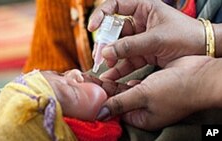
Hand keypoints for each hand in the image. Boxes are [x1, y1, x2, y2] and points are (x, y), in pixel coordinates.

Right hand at [88, 0, 204, 79]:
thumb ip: (131, 46)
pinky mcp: (143, 52)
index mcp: (143, 8)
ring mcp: (140, 38)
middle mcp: (139, 22)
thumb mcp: (157, 39)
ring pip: (119, 46)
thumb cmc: (186, 36)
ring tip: (104, 66)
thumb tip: (106, 52)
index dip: (101, 15)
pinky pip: (127, 58)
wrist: (204, 51)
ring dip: (110, 56)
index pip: (116, 6)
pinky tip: (111, 74)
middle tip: (99, 55)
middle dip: (105, 43)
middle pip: (114, 30)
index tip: (93, 28)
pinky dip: (119, 67)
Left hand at [96, 56, 218, 129]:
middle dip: (101, 90)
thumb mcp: (143, 96)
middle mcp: (143, 110)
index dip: (98, 99)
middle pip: (116, 99)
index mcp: (140, 118)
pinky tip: (113, 76)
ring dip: (111, 83)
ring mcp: (147, 98)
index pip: (113, 110)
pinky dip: (124, 80)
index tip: (85, 88)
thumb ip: (120, 103)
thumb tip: (100, 114)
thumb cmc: (175, 89)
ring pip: (123, 90)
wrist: (200, 76)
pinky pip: (133, 84)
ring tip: (94, 76)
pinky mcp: (151, 86)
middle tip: (85, 79)